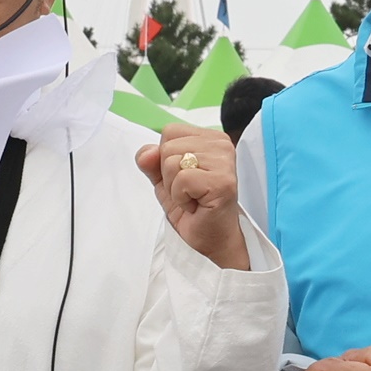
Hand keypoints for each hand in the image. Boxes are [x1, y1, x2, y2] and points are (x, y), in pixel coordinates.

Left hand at [138, 124, 249, 268]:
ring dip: (175, 188)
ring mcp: (224, 162)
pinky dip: (181, 198)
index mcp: (210, 138)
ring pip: (172, 162)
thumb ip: (151, 161)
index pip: (169, 131)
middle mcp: (222, 144)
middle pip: (168, 146)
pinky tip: (196, 205)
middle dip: (169, 175)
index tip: (184, 178)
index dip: (166, 158)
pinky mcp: (222, 181)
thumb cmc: (194, 208)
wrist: (211, 239)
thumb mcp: (164, 180)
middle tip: (189, 192)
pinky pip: (182, 180)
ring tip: (193, 198)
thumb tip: (146, 153)